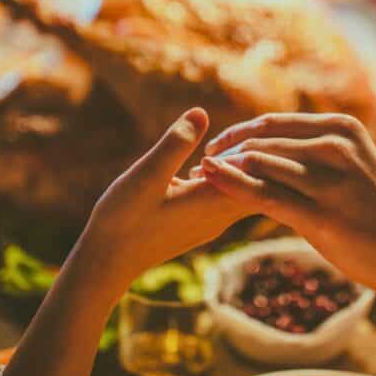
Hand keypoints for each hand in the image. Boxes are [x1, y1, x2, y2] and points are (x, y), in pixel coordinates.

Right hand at [0, 109, 251, 375]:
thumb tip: (202, 112)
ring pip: (247, 190)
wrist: (107, 263)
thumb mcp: (146, 175)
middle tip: (259, 126)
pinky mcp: (202, 223)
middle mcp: (223, 215)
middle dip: (263, 155)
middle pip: (263, 183)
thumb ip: (175, 145)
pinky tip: (212, 161)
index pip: (263, 172)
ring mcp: (214, 222)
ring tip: (239, 138)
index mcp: (216, 201)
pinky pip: (231, 196)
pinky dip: (230, 176)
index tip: (262, 122)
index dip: (267, 146)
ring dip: (245, 165)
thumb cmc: (123, 219)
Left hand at [196, 113, 375, 315]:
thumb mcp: (352, 167)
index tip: (214, 147)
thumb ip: (314, 155)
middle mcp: (336, 146)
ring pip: (262, 163)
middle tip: (199, 163)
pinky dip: (233, 186)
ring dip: (224, 168)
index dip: (238, 133)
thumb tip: (269, 150)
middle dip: (226, 150)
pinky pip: (267, 195)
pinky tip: (210, 184)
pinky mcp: (323, 216)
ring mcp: (330, 181)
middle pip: (263, 139)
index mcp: (341, 129)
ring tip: (196, 175)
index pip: (274, 123)